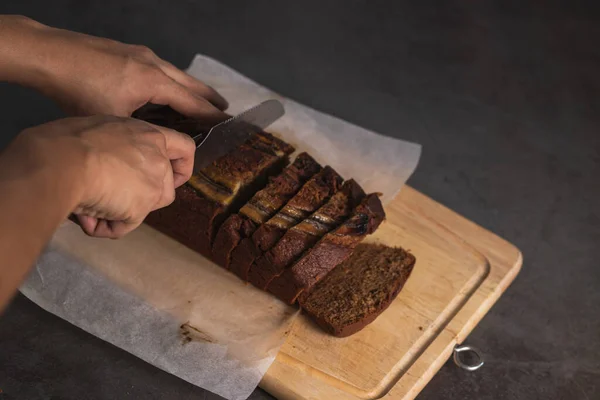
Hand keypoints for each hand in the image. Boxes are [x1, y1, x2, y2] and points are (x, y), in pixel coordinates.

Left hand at [0, 16, 226, 118]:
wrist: (51, 55)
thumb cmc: (79, 90)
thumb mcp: (113, 119)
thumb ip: (137, 130)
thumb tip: (152, 144)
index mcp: (154, 81)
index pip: (191, 101)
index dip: (210, 114)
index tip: (227, 122)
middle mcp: (153, 64)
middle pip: (190, 83)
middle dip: (208, 97)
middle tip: (224, 108)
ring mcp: (140, 54)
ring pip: (175, 73)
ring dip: (189, 87)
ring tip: (199, 98)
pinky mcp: (127, 50)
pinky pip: (159, 68)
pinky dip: (171, 80)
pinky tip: (163, 88)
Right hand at [9, 115, 194, 237]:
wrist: (60, 161)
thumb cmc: (66, 141)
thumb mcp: (101, 131)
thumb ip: (118, 147)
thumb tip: (108, 168)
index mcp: (149, 133)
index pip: (184, 147)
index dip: (182, 165)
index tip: (174, 175)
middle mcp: (158, 158)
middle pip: (165, 187)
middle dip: (142, 197)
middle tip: (111, 195)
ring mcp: (153, 184)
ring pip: (147, 208)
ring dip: (124, 211)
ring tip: (91, 205)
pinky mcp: (142, 207)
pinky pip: (125, 225)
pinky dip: (106, 227)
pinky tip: (86, 215)